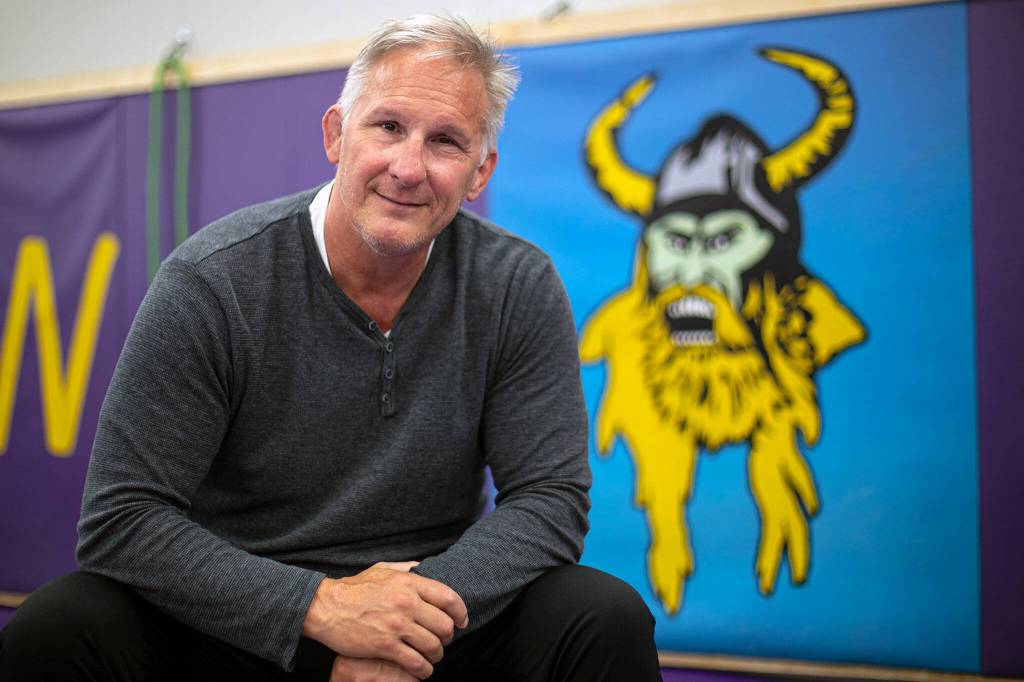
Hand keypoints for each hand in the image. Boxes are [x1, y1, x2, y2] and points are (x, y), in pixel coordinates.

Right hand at [303, 561, 467, 679]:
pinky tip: (422, 670)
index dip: (460, 612)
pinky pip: (415, 662)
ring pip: (433, 646)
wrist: (327, 607)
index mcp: (409, 583)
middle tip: (445, 641)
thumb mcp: (382, 569)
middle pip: (444, 625)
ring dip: (437, 655)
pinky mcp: (385, 646)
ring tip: (433, 657)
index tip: (462, 621)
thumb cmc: (354, 588)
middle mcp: (407, 603)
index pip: (448, 597)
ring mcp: (397, 625)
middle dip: (449, 637)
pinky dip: (423, 670)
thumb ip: (406, 568)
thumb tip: (423, 568)